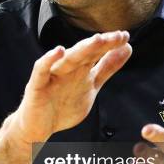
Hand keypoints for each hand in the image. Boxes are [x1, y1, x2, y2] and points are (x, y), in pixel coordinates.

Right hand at [11, 31, 131, 143]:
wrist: (37, 127)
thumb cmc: (62, 105)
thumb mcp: (91, 85)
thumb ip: (107, 68)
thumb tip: (127, 48)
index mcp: (80, 69)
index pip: (97, 53)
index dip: (110, 45)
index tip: (125, 36)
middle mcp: (67, 69)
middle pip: (85, 53)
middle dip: (101, 44)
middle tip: (119, 36)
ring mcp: (52, 76)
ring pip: (68, 60)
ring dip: (82, 49)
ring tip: (97, 40)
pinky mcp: (37, 85)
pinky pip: (42, 71)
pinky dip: (49, 60)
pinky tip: (58, 51)